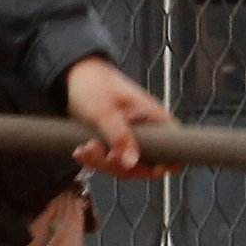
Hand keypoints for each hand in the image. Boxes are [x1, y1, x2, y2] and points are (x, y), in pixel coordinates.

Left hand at [61, 54, 175, 176]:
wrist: (72, 76)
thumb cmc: (92, 84)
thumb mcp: (104, 111)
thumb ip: (120, 137)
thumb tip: (132, 163)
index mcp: (153, 117)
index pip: (173, 145)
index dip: (167, 163)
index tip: (151, 170)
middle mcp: (146, 130)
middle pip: (145, 164)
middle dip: (119, 165)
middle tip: (99, 152)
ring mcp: (130, 137)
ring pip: (125, 165)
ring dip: (102, 162)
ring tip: (85, 148)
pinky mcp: (115, 142)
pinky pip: (110, 161)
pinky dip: (95, 159)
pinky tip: (81, 151)